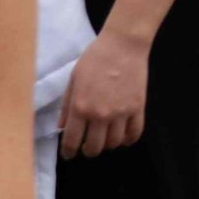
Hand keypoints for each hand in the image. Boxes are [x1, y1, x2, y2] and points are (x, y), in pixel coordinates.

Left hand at [60, 28, 147, 157]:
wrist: (123, 44)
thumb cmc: (94, 58)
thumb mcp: (73, 79)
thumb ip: (66, 105)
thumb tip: (61, 127)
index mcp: (80, 107)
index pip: (72, 141)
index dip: (68, 152)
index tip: (69, 154)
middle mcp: (100, 115)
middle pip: (94, 147)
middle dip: (88, 150)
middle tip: (87, 146)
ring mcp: (121, 113)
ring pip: (114, 143)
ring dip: (107, 144)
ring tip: (105, 137)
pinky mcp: (137, 108)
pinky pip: (134, 134)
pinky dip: (128, 140)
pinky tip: (123, 136)